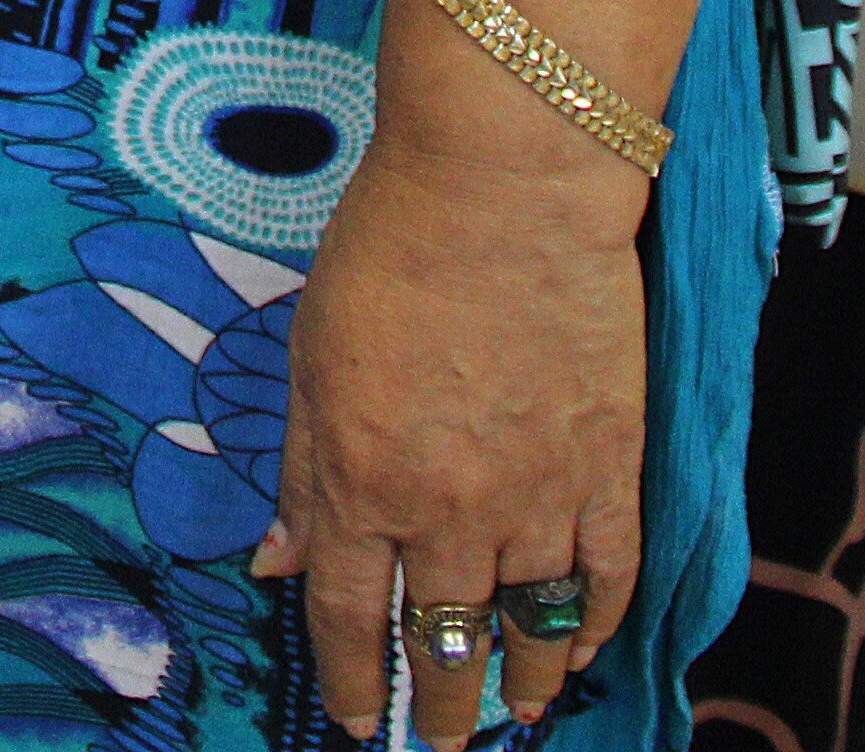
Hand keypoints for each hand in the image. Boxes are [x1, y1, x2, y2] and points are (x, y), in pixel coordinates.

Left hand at [258, 134, 642, 740]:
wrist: (501, 188)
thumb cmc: (386, 250)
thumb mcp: (310, 354)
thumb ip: (304, 469)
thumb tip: (277, 560)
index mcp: (363, 479)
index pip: (350, 616)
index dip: (350, 680)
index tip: (355, 721)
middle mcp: (449, 508)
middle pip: (443, 641)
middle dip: (437, 705)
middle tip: (438, 742)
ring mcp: (537, 496)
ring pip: (529, 627)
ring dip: (517, 682)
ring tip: (509, 714)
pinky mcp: (607, 470)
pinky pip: (605, 580)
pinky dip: (591, 627)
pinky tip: (575, 649)